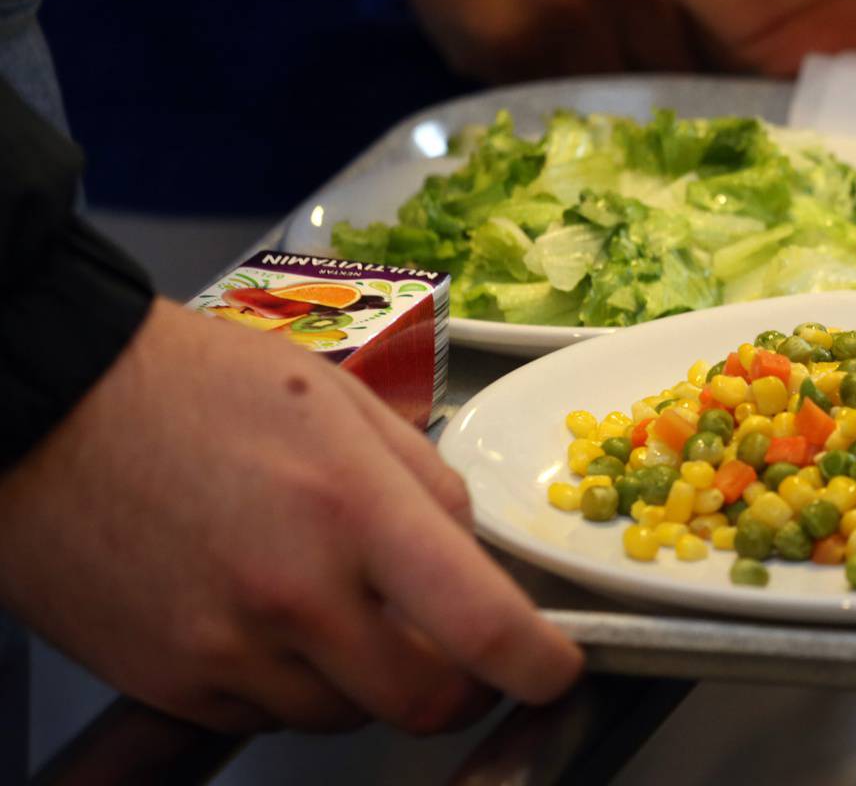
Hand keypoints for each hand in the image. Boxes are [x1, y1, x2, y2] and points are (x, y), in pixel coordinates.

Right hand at [0, 300, 581, 732]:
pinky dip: (292, 684)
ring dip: (369, 680)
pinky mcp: (172, 682)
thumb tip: (472, 553)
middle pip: (425, 700)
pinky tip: (268, 617)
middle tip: (458, 647)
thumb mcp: (341, 402)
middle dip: (460, 684)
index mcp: (353, 508)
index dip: (538, 665)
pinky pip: (268, 715)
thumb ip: (424, 483)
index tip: (555, 668)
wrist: (52, 409)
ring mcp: (228, 649)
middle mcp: (296, 593)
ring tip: (337, 604)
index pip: (480, 625)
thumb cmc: (195, 388)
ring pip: (347, 715)